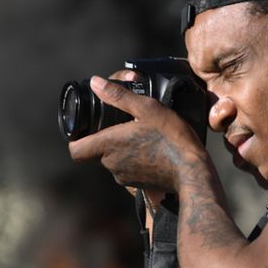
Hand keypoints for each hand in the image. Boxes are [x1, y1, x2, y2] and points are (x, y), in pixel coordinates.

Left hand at [67, 75, 205, 196]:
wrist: (192, 172)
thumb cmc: (171, 138)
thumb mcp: (147, 108)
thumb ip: (118, 95)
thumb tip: (95, 82)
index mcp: (108, 145)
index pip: (75, 149)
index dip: (77, 139)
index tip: (87, 129)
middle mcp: (111, 164)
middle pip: (96, 152)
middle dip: (105, 139)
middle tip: (123, 125)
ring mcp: (124, 177)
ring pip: (112, 161)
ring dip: (121, 149)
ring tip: (141, 136)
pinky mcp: (137, 185)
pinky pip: (127, 170)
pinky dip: (134, 160)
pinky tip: (151, 150)